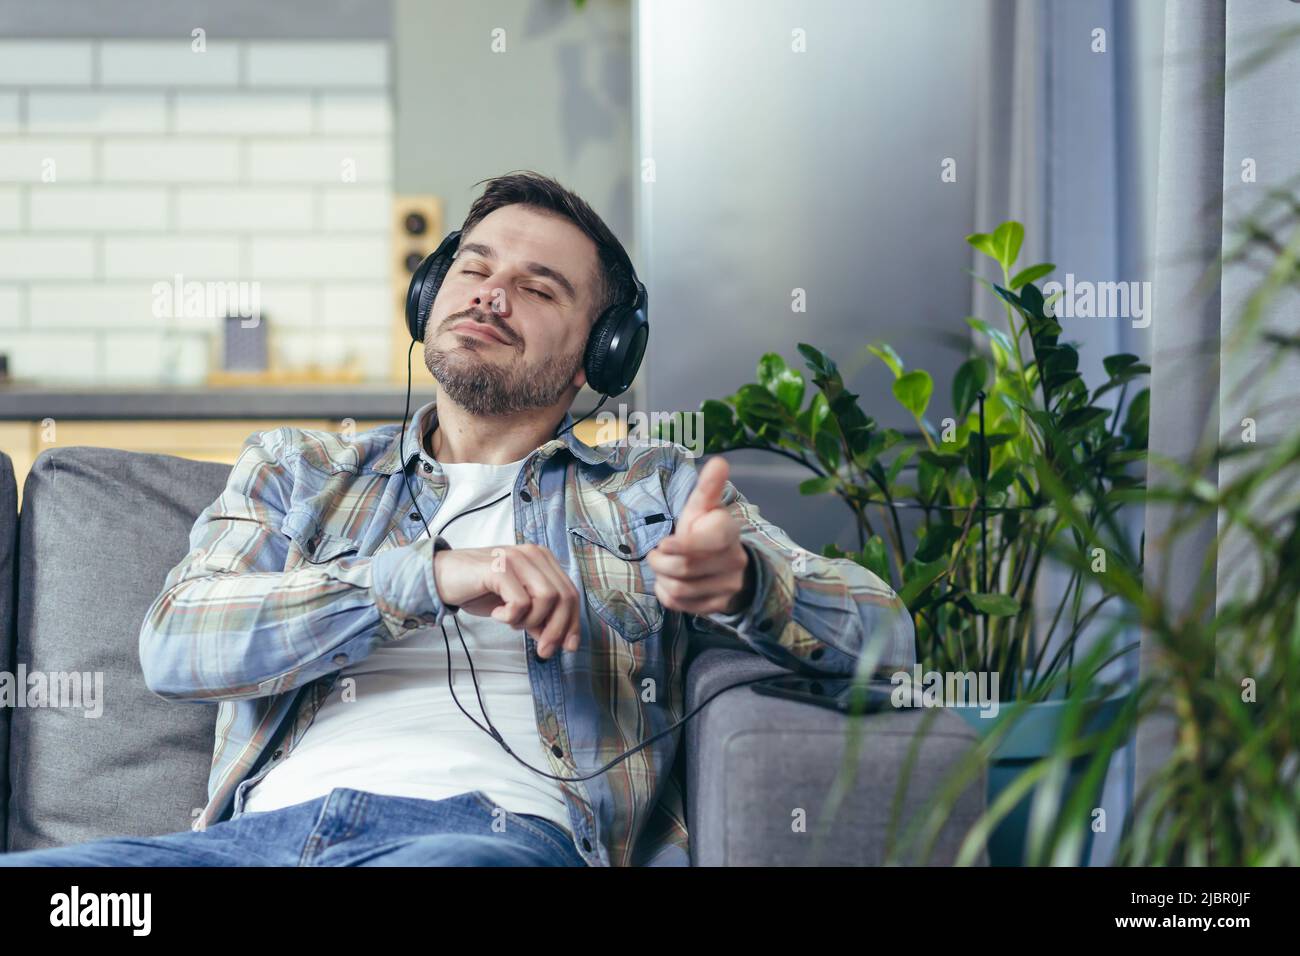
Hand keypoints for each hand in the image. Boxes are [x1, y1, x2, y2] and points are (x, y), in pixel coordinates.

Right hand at [433, 544, 580, 658]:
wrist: (441, 577)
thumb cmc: (479, 590)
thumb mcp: (514, 606)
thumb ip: (537, 617)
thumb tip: (558, 639)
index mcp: (542, 559)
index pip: (570, 593)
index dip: (573, 622)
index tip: (569, 647)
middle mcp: (533, 554)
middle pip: (564, 597)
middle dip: (557, 629)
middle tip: (543, 650)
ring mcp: (516, 558)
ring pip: (547, 598)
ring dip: (531, 621)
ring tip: (511, 623)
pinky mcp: (499, 568)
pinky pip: (520, 602)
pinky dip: (511, 616)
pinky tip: (497, 614)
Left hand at [648, 457, 753, 615]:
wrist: (728, 564)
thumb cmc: (706, 530)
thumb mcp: (704, 507)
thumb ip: (708, 487)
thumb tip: (719, 461)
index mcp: (729, 532)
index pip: (706, 543)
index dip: (682, 545)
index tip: (664, 543)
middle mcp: (734, 560)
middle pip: (685, 568)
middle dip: (660, 561)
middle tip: (656, 553)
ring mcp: (728, 586)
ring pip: (681, 589)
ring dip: (662, 578)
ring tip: (663, 567)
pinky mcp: (718, 606)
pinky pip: (681, 605)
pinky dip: (666, 594)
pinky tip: (668, 582)